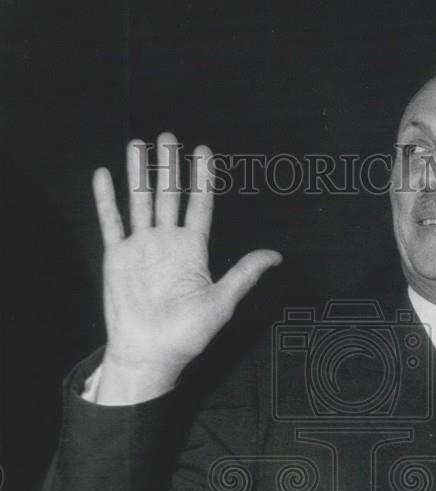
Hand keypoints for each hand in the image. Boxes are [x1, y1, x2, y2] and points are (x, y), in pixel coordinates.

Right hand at [92, 132, 281, 401]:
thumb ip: (244, 274)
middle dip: (169, 167)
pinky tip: (104, 174)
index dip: (202, 179)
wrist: (150, 353)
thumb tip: (276, 255)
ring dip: (139, 174)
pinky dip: (106, 199)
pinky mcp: (116, 256)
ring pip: (139, 201)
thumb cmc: (187, 334)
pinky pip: (110, 222)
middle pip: (168, 196)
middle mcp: (167, 243)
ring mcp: (141, 247)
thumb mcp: (222, 302)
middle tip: (168, 137)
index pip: (200, 206)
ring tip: (138, 145)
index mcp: (193, 251)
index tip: (203, 151)